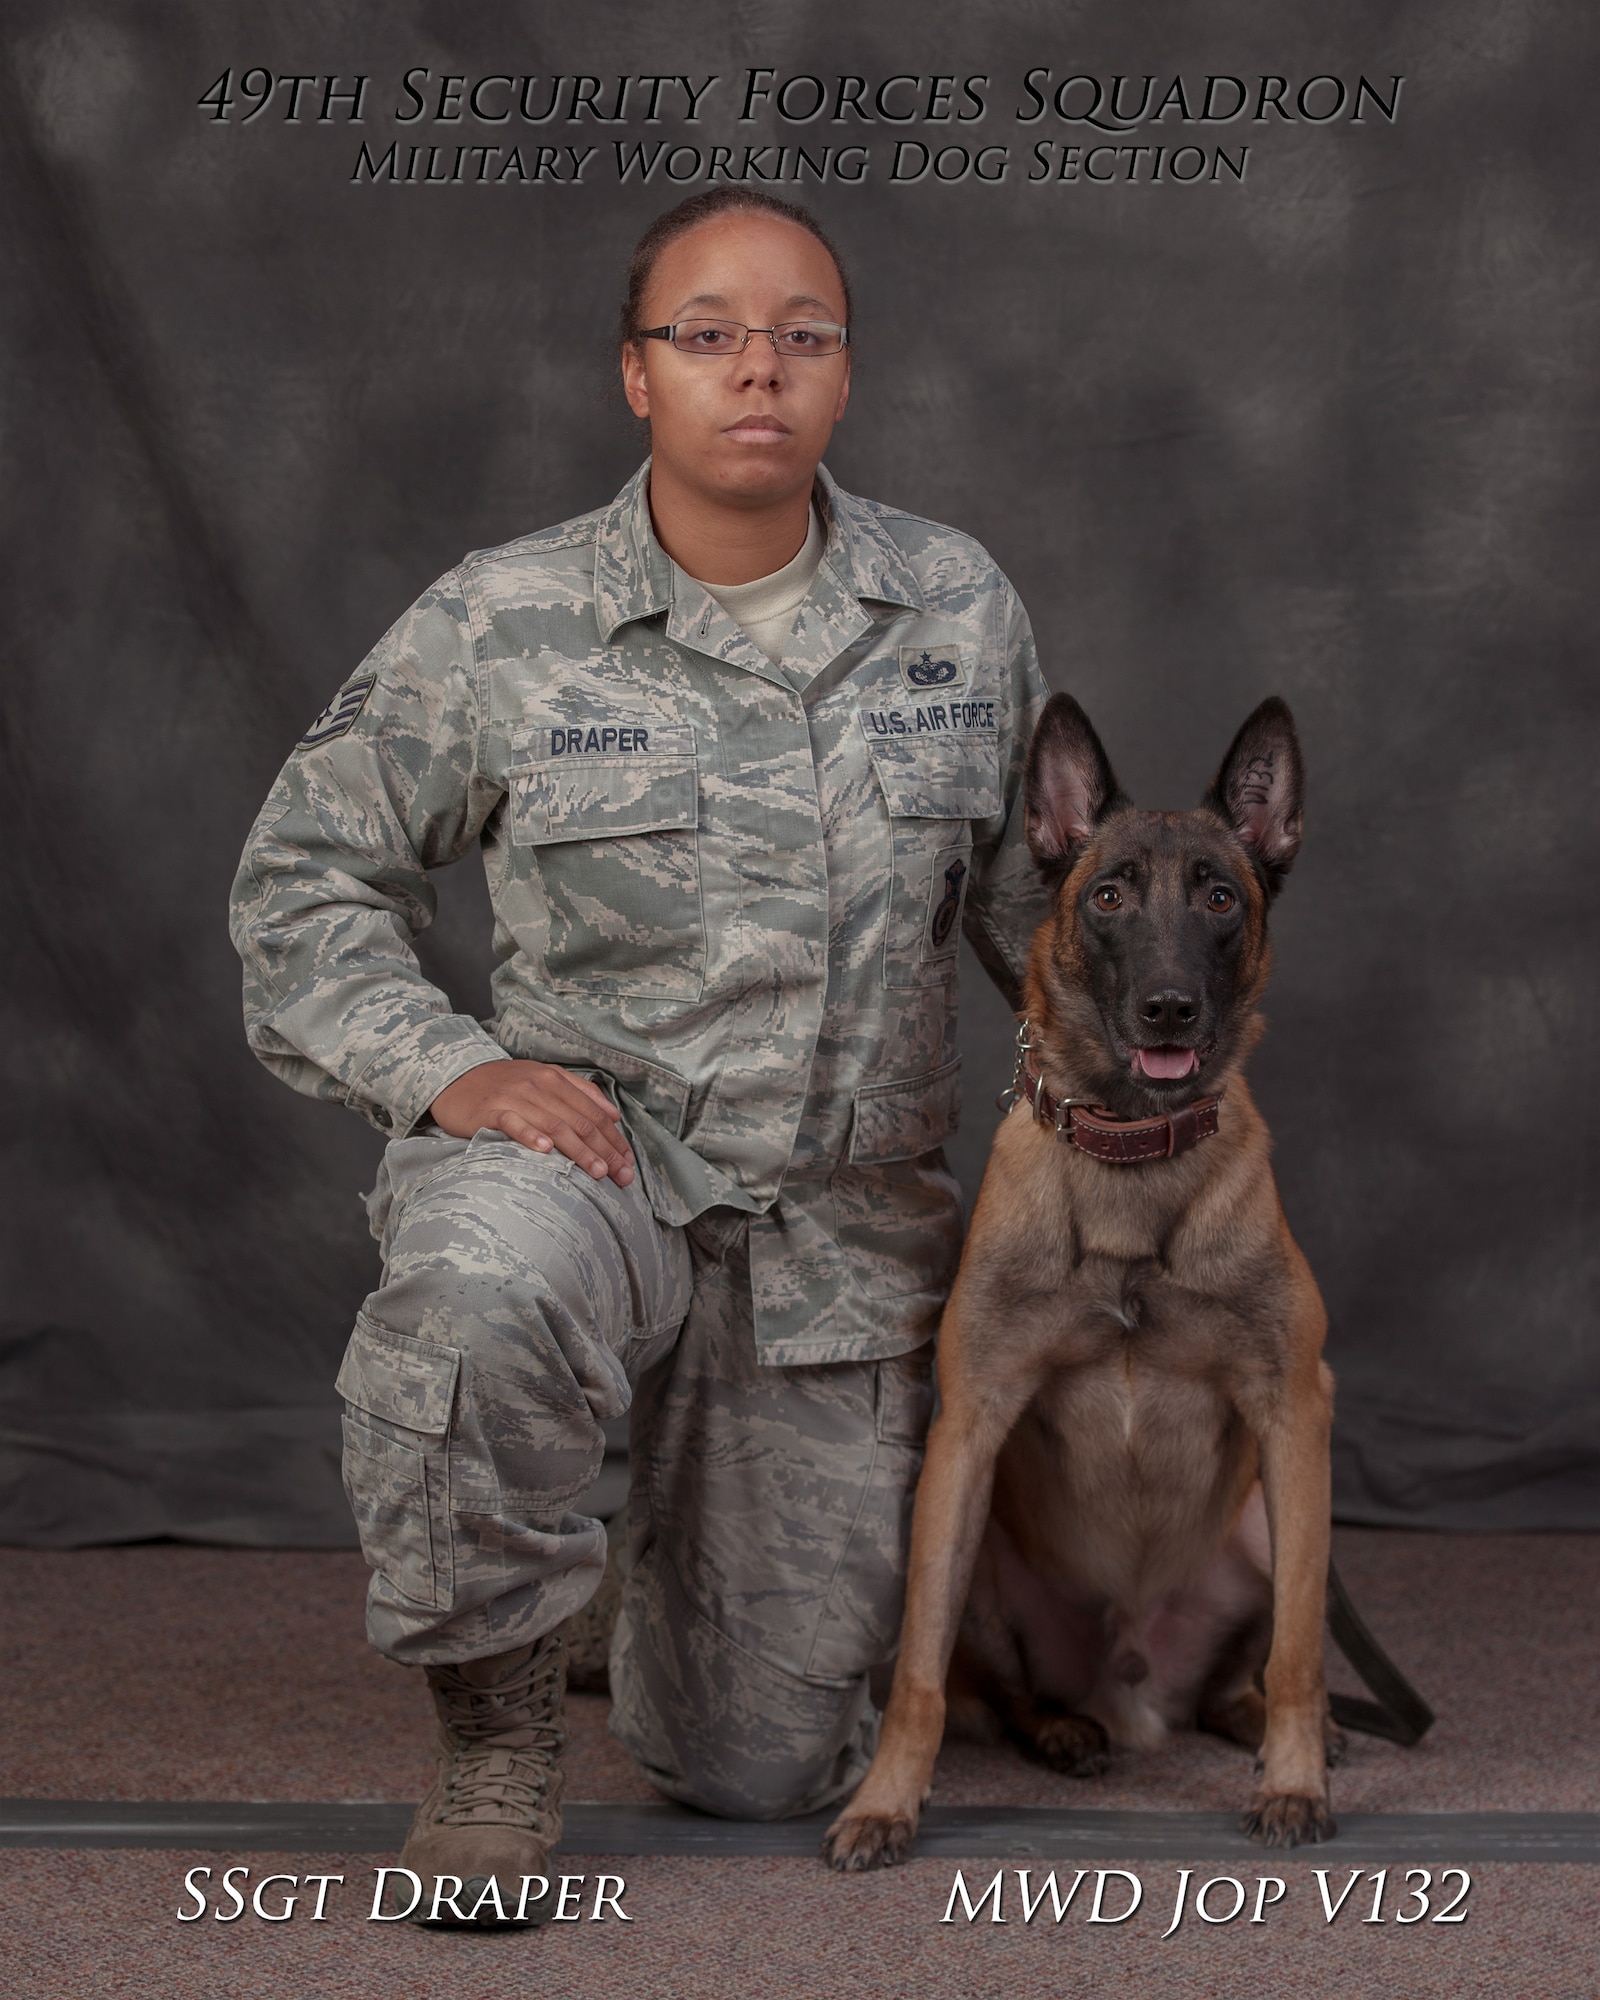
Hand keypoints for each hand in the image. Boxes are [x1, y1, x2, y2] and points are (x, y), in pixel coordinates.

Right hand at [429, 1060, 635, 1184]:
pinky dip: (530, 1136)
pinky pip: (513, 1124)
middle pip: (579, 1121)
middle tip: (622, 1176)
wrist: (455, 1078)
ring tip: (597, 1172)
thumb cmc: (504, 1085)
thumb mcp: (544, 1079)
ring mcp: (514, 1098)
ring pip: (553, 1125)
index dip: (614, 1138)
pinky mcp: (490, 1111)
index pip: (594, 1112)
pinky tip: (545, 1151)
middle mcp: (538, 1086)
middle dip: (605, 1150)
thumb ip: (580, 1092)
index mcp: (555, 1079)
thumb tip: (614, 1115)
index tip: (629, 1163)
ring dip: (578, 1150)